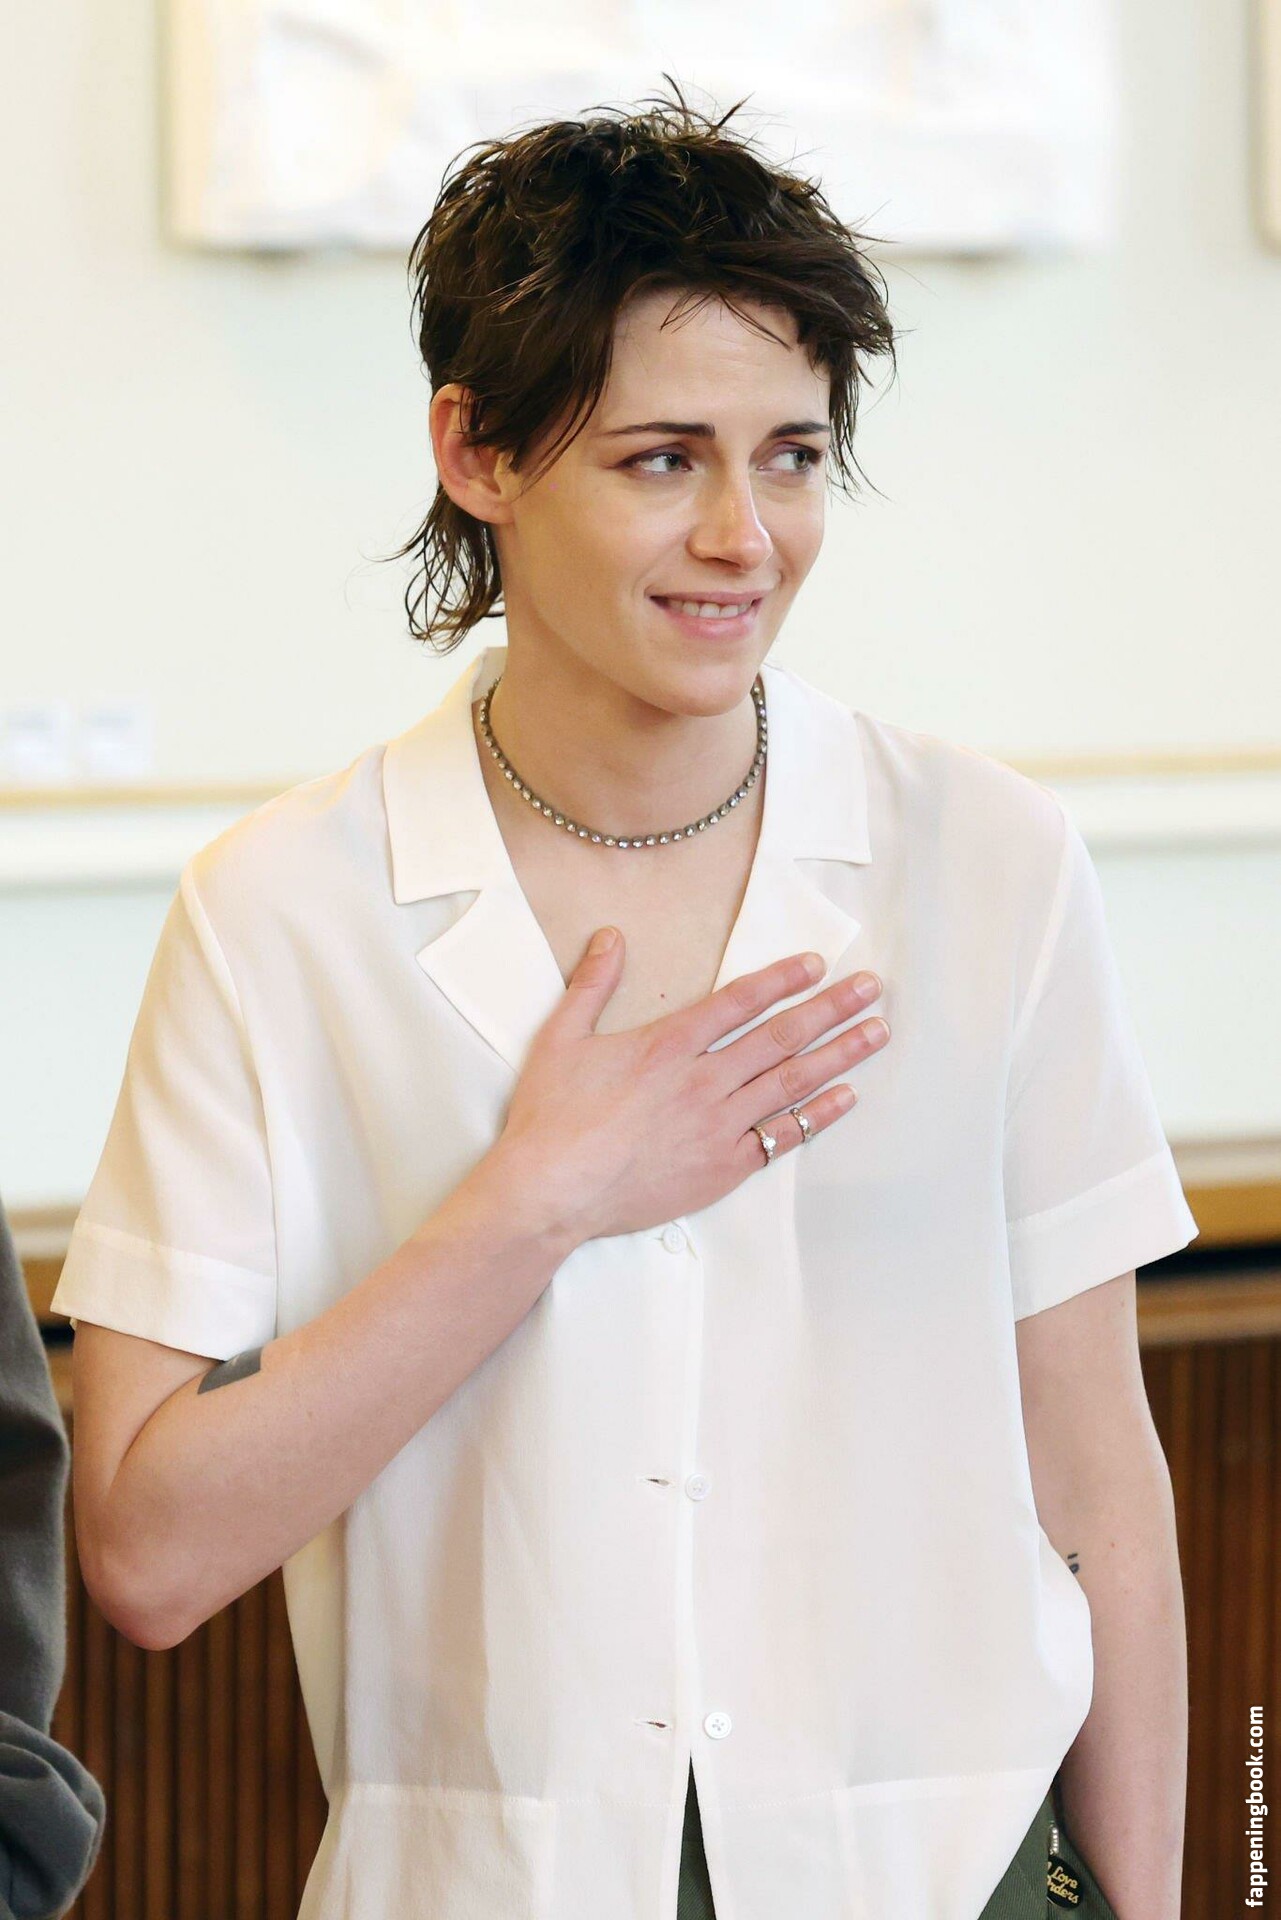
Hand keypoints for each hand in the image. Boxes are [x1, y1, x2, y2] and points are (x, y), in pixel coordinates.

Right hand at [489, 925, 889, 1244]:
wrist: (552, 1190)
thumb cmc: (551, 1118)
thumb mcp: (561, 1038)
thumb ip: (593, 984)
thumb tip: (611, 937)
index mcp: (668, 1044)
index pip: (740, 1000)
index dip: (783, 978)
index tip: (818, 964)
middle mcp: (703, 1079)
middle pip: (781, 1035)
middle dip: (831, 1007)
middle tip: (871, 988)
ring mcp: (718, 1125)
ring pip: (792, 1082)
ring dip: (839, 1054)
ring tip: (876, 1033)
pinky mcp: (722, 1167)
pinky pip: (781, 1136)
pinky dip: (817, 1116)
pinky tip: (845, 1098)